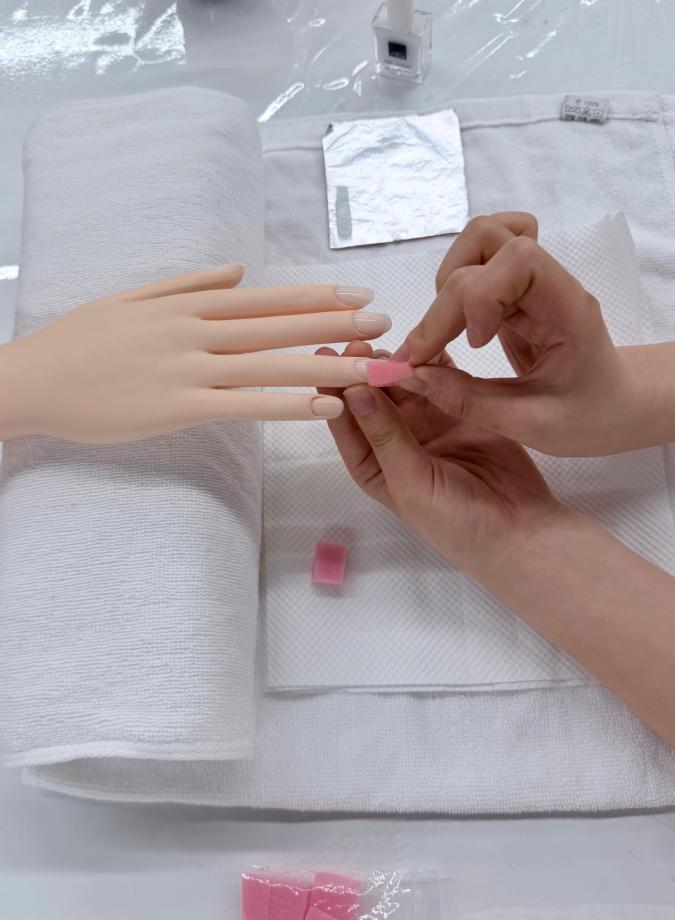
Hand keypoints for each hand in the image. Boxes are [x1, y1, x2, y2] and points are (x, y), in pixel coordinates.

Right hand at [3, 265, 390, 442]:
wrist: (33, 378)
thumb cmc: (80, 341)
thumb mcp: (133, 298)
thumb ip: (187, 283)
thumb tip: (235, 271)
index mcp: (188, 305)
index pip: (265, 299)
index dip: (314, 297)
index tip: (355, 294)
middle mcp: (196, 330)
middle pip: (279, 325)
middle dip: (336, 324)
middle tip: (385, 321)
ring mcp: (189, 368)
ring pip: (271, 364)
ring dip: (327, 363)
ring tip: (372, 365)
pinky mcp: (179, 407)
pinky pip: (244, 406)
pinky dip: (287, 404)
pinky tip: (324, 406)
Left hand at [322, 344, 674, 751]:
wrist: (518, 531)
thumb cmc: (455, 522)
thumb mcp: (411, 482)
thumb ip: (385, 436)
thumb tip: (352, 392)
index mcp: (373, 465)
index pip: (347, 422)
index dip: (335, 391)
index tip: (325, 359)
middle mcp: (396, 442)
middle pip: (374, 397)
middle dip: (365, 371)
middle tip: (361, 342)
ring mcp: (430, 425)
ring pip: (406, 385)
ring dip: (398, 364)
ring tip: (393, 340)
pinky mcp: (461, 412)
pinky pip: (442, 382)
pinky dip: (435, 364)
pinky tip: (429, 341)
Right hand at [395, 213, 651, 456]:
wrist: (615, 406)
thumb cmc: (589, 417)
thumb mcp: (532, 425)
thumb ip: (470, 401)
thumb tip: (412, 377)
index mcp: (568, 308)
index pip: (520, 259)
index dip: (481, 294)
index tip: (473, 345)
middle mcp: (549, 281)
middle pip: (484, 246)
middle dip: (444, 304)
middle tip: (425, 358)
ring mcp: (530, 280)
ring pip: (477, 239)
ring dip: (446, 283)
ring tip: (444, 335)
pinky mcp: (513, 289)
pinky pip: (478, 258)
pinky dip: (456, 277)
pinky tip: (457, 318)